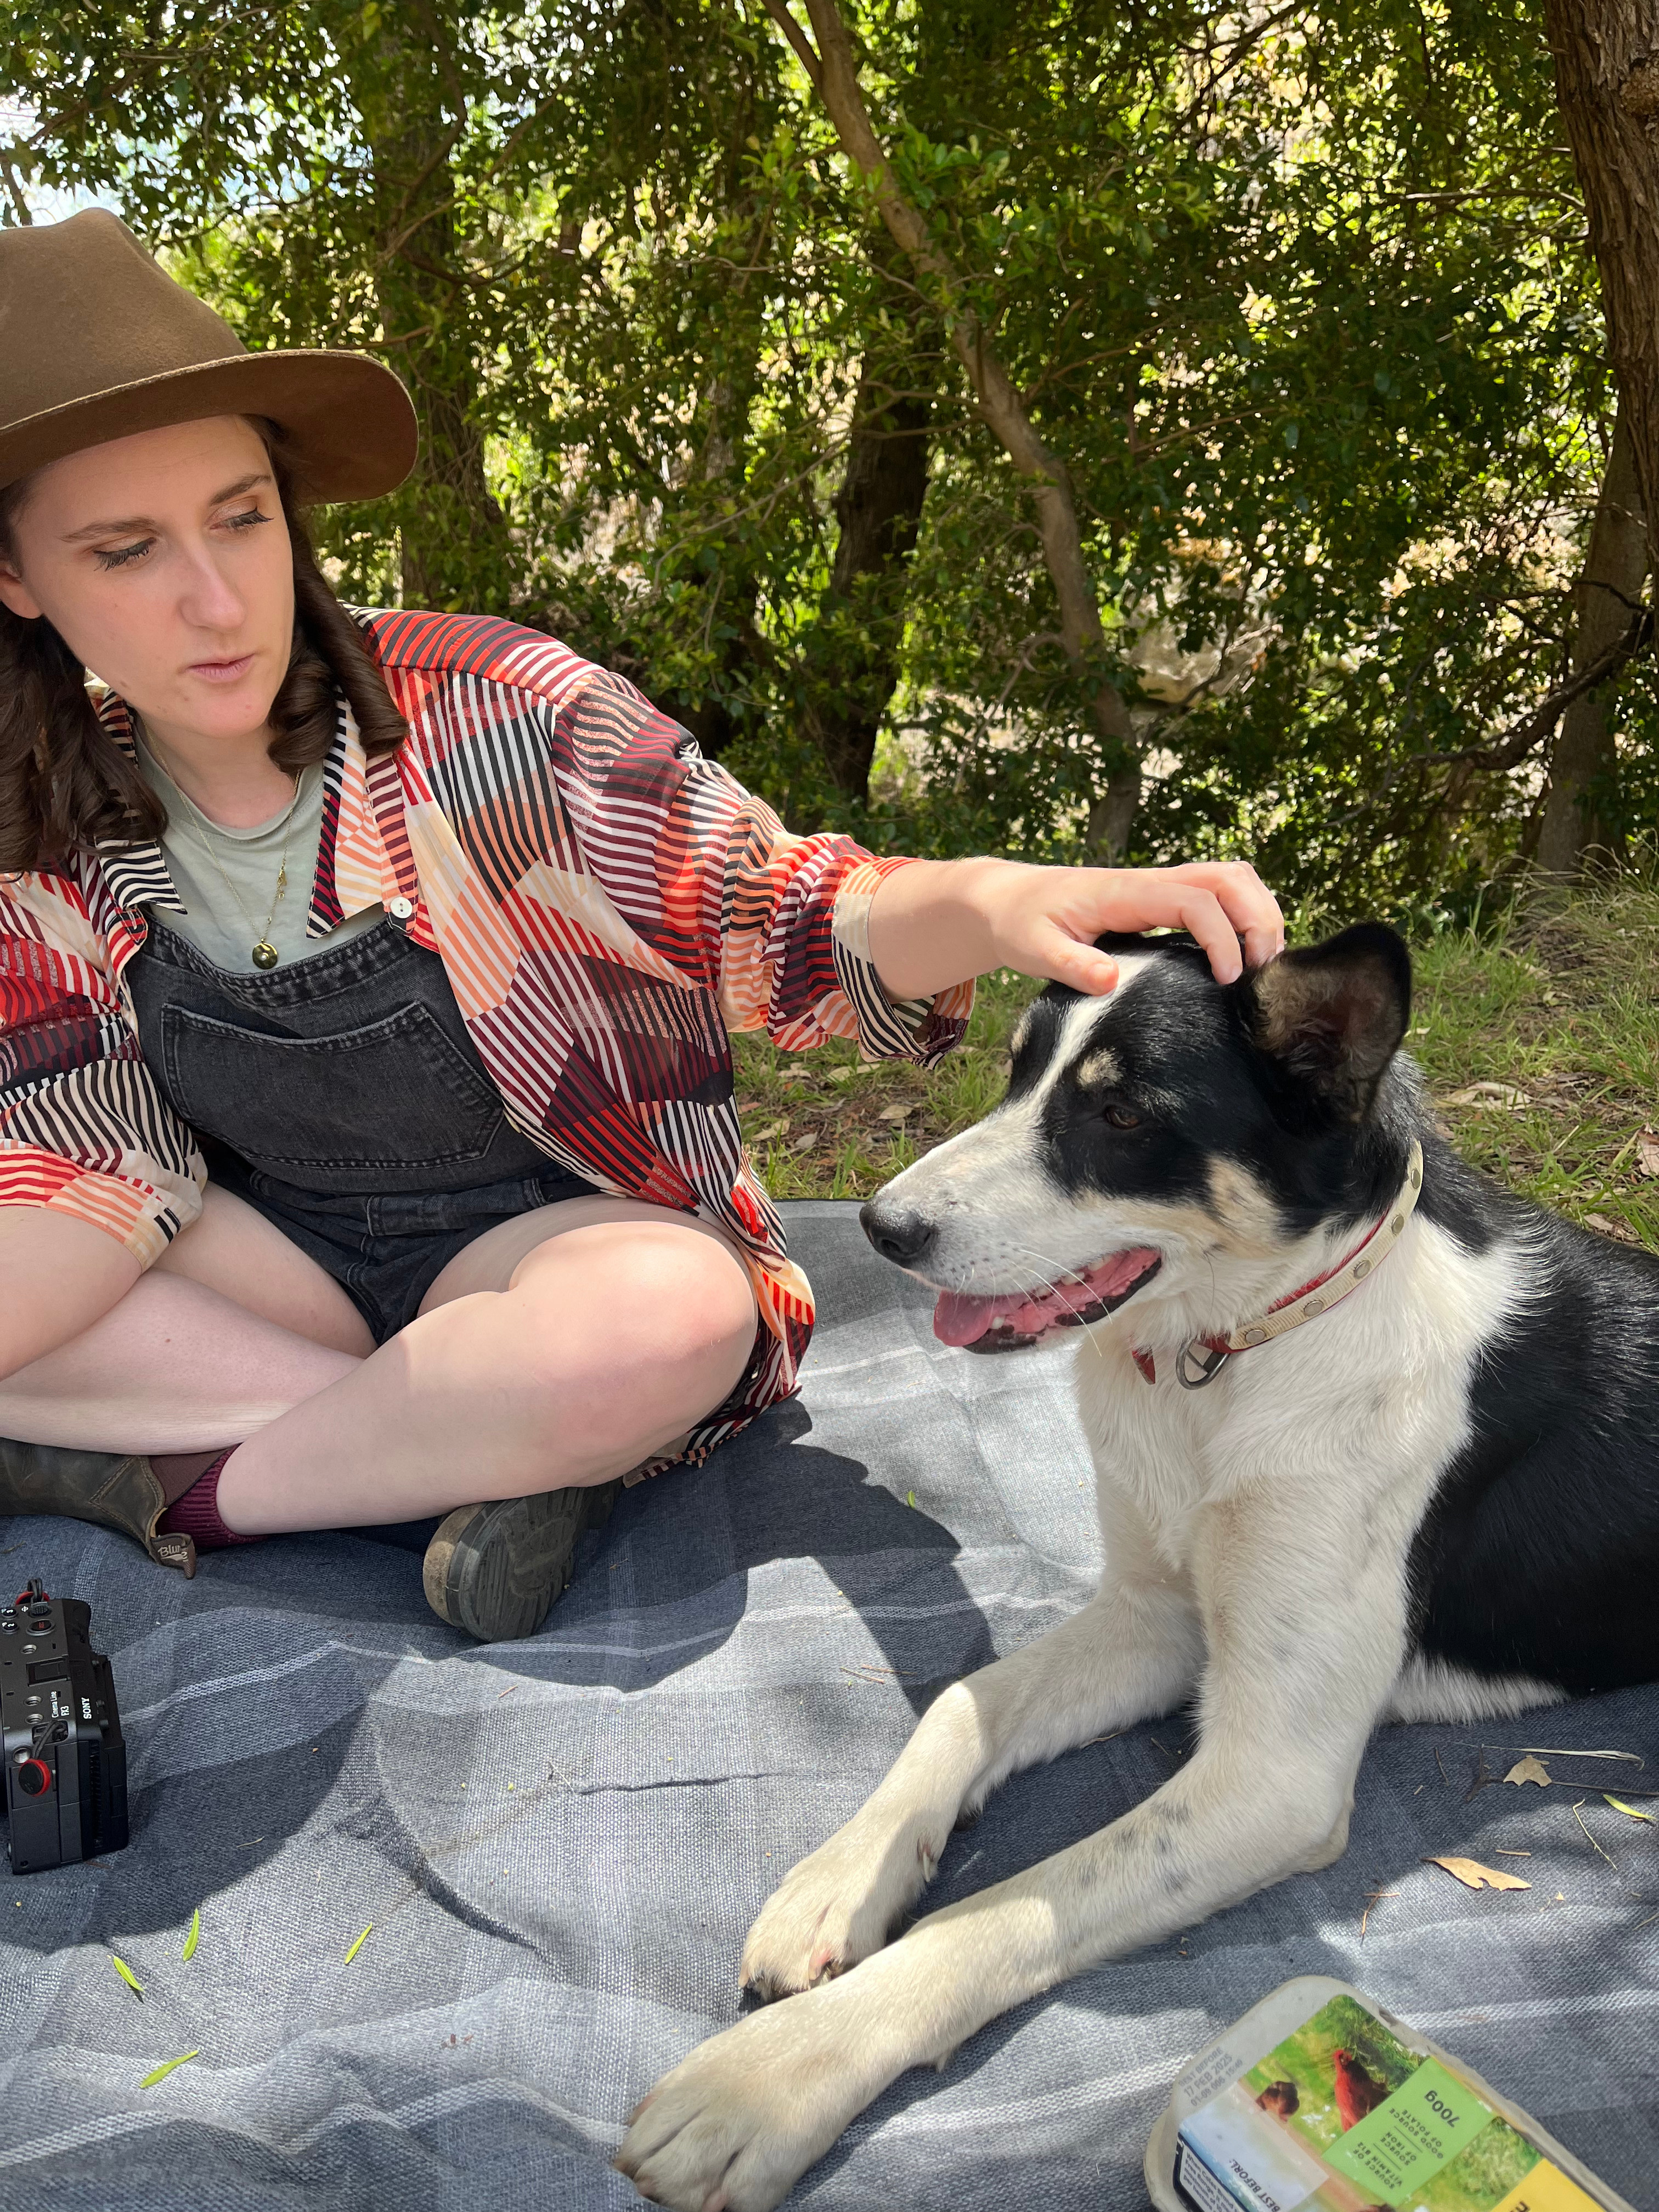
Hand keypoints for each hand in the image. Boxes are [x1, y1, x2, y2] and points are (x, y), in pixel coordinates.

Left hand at [975, 859, 1283, 993]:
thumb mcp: (1033, 948)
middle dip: (1258, 918)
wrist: (1009, 900)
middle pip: (1228, 878)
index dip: (1220, 937)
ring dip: (1259, 912)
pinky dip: (1244, 914)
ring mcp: (1160, 886)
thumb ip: (1069, 964)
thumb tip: (1110, 982)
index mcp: (1125, 892)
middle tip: (1264, 971)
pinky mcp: (1163, 898)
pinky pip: (1218, 892)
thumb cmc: (1022, 924)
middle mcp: (1150, 881)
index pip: (1193, 901)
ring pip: (1230, 879)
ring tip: (1264, 963)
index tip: (1227, 980)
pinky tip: (1245, 954)